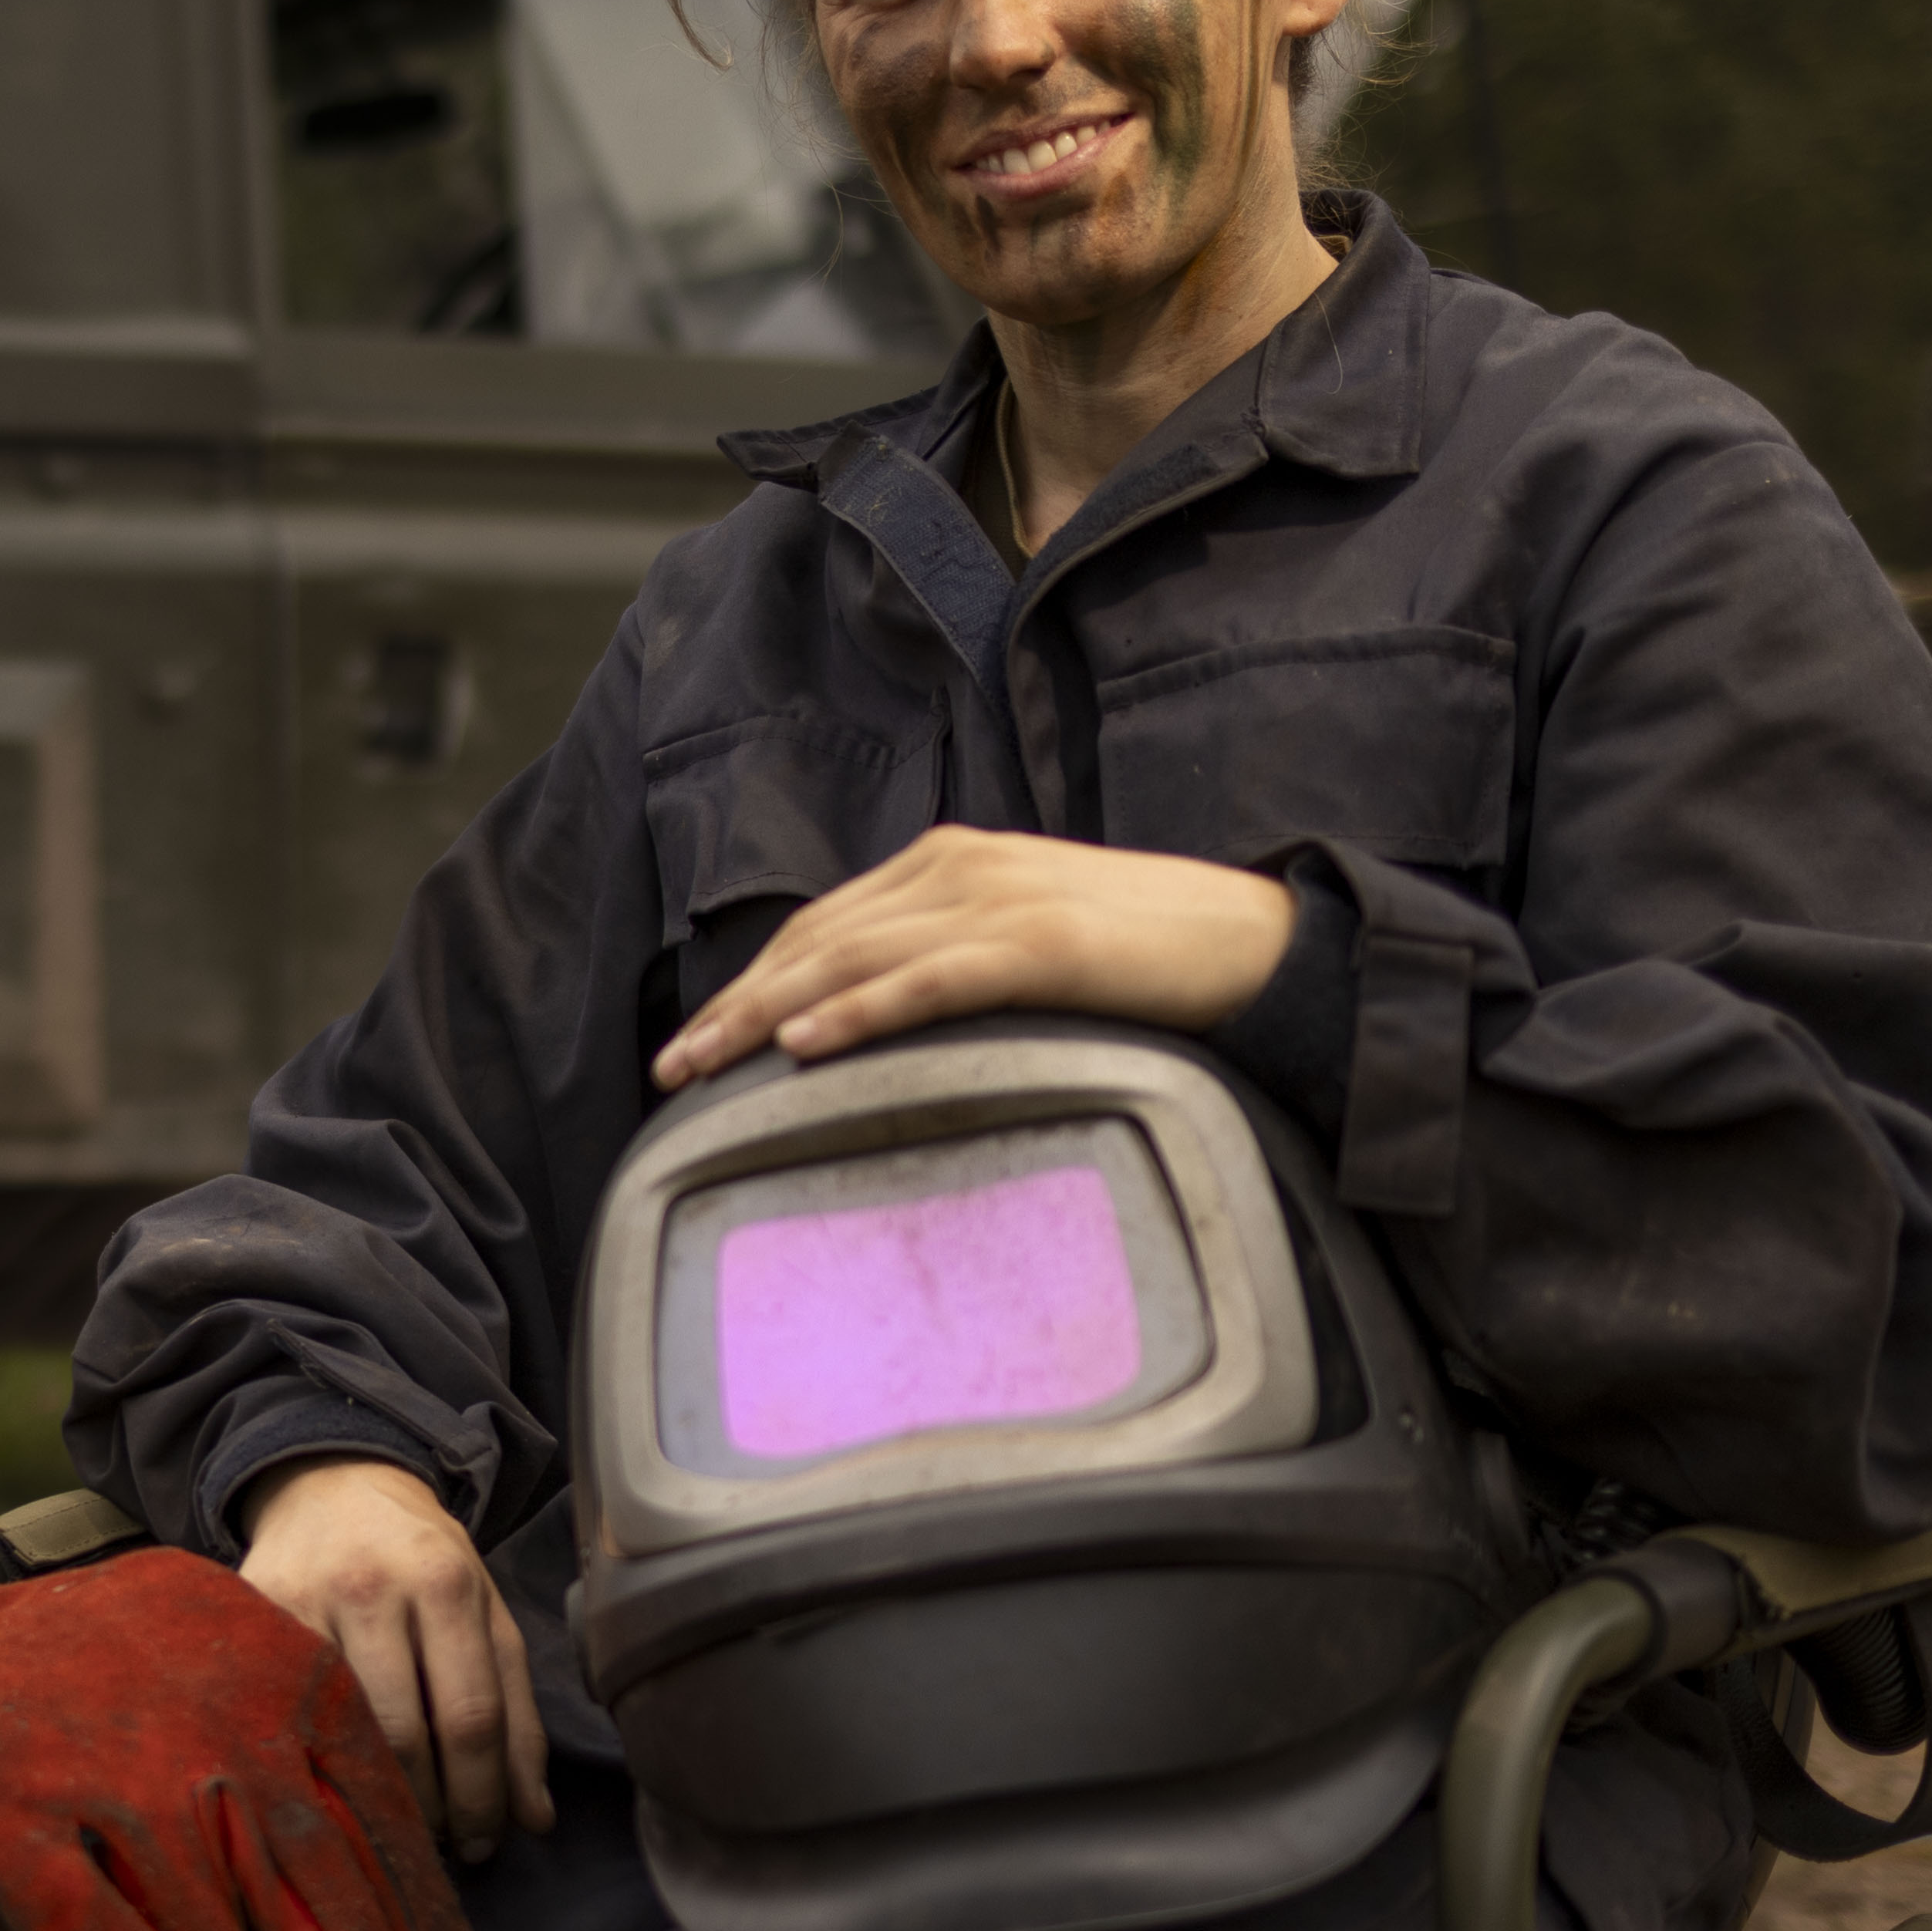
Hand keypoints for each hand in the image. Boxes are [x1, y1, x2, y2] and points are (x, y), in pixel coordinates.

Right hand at [237, 1457, 553, 1863]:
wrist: (332, 1484)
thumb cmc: (421, 1562)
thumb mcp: (486, 1615)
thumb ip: (516, 1714)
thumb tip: (533, 1819)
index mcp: (446, 1582)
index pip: (471, 1717)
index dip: (482, 1797)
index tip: (485, 1842)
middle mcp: (372, 1587)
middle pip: (404, 1735)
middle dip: (429, 1808)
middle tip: (439, 1843)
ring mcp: (304, 1601)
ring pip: (336, 1733)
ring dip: (369, 1797)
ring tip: (390, 1822)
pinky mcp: (252, 1614)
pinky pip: (281, 1712)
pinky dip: (309, 1761)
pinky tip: (328, 1784)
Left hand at [648, 825, 1292, 1093]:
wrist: (1260, 941)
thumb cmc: (1143, 956)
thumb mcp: (1028, 947)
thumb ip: (955, 963)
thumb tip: (885, 1022)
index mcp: (951, 864)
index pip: (823, 925)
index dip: (751, 980)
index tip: (698, 1039)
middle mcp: (960, 868)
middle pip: (818, 939)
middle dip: (736, 1004)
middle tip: (671, 1065)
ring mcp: (1000, 901)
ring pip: (854, 957)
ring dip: (768, 1012)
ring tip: (707, 1065)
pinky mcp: (1043, 943)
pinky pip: (930, 980)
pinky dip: (860, 1009)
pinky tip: (806, 1046)